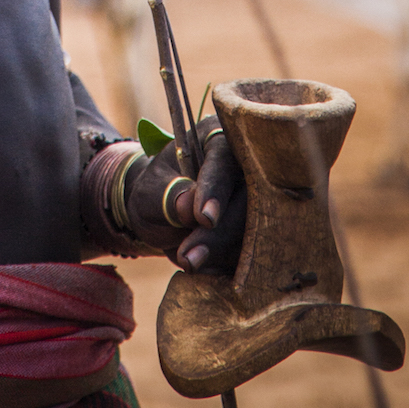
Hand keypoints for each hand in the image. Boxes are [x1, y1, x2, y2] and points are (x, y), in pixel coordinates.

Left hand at [121, 116, 245, 271]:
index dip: (215, 190)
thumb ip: (167, 196)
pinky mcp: (260, 230)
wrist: (162, 213)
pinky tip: (204, 268)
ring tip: (188, 261)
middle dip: (218, 234)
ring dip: (221, 254)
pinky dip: (228, 265)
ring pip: (253, 231)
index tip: (204, 218)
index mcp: (216, 139)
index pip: (222, 160)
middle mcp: (246, 166)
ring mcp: (258, 200)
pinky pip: (253, 252)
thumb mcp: (149, 191)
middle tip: (188, 257)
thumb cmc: (156, 192)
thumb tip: (190, 210)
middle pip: (246, 200)